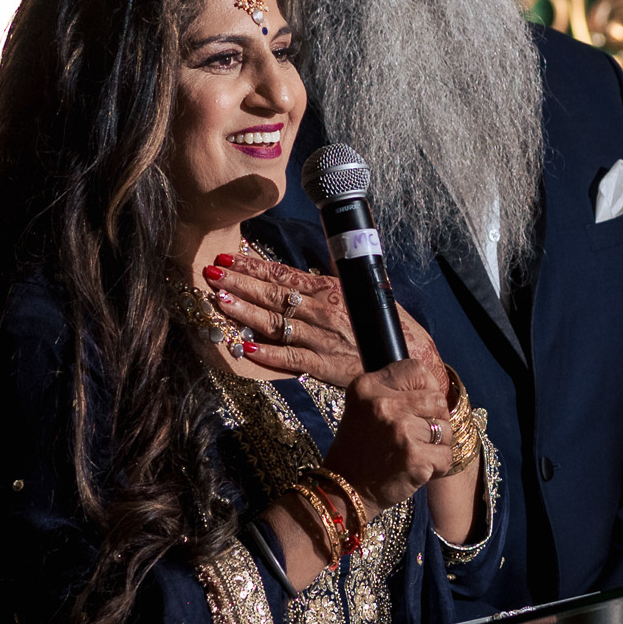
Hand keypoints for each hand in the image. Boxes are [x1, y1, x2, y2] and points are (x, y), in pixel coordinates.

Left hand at [208, 251, 439, 392]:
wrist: (412, 359)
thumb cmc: (383, 326)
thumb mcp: (358, 295)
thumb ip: (328, 287)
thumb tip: (301, 276)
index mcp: (331, 289)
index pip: (284, 275)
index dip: (253, 266)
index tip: (227, 257)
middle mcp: (325, 310)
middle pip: (273, 296)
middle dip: (239, 283)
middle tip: (210, 273)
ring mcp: (324, 338)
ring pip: (276, 323)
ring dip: (245, 312)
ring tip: (219, 301)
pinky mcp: (326, 366)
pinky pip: (291, 359)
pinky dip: (267, 354)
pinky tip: (244, 349)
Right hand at [324, 357, 454, 511]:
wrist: (344, 490)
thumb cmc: (359, 449)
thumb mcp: (363, 407)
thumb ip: (394, 391)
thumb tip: (435, 387)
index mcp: (367, 387)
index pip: (417, 370)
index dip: (426, 387)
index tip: (420, 405)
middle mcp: (382, 404)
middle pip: (437, 399)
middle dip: (434, 419)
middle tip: (416, 436)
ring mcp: (400, 430)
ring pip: (445, 428)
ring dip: (436, 445)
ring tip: (412, 454)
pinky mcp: (414, 457)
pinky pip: (446, 455)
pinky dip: (437, 467)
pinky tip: (416, 469)